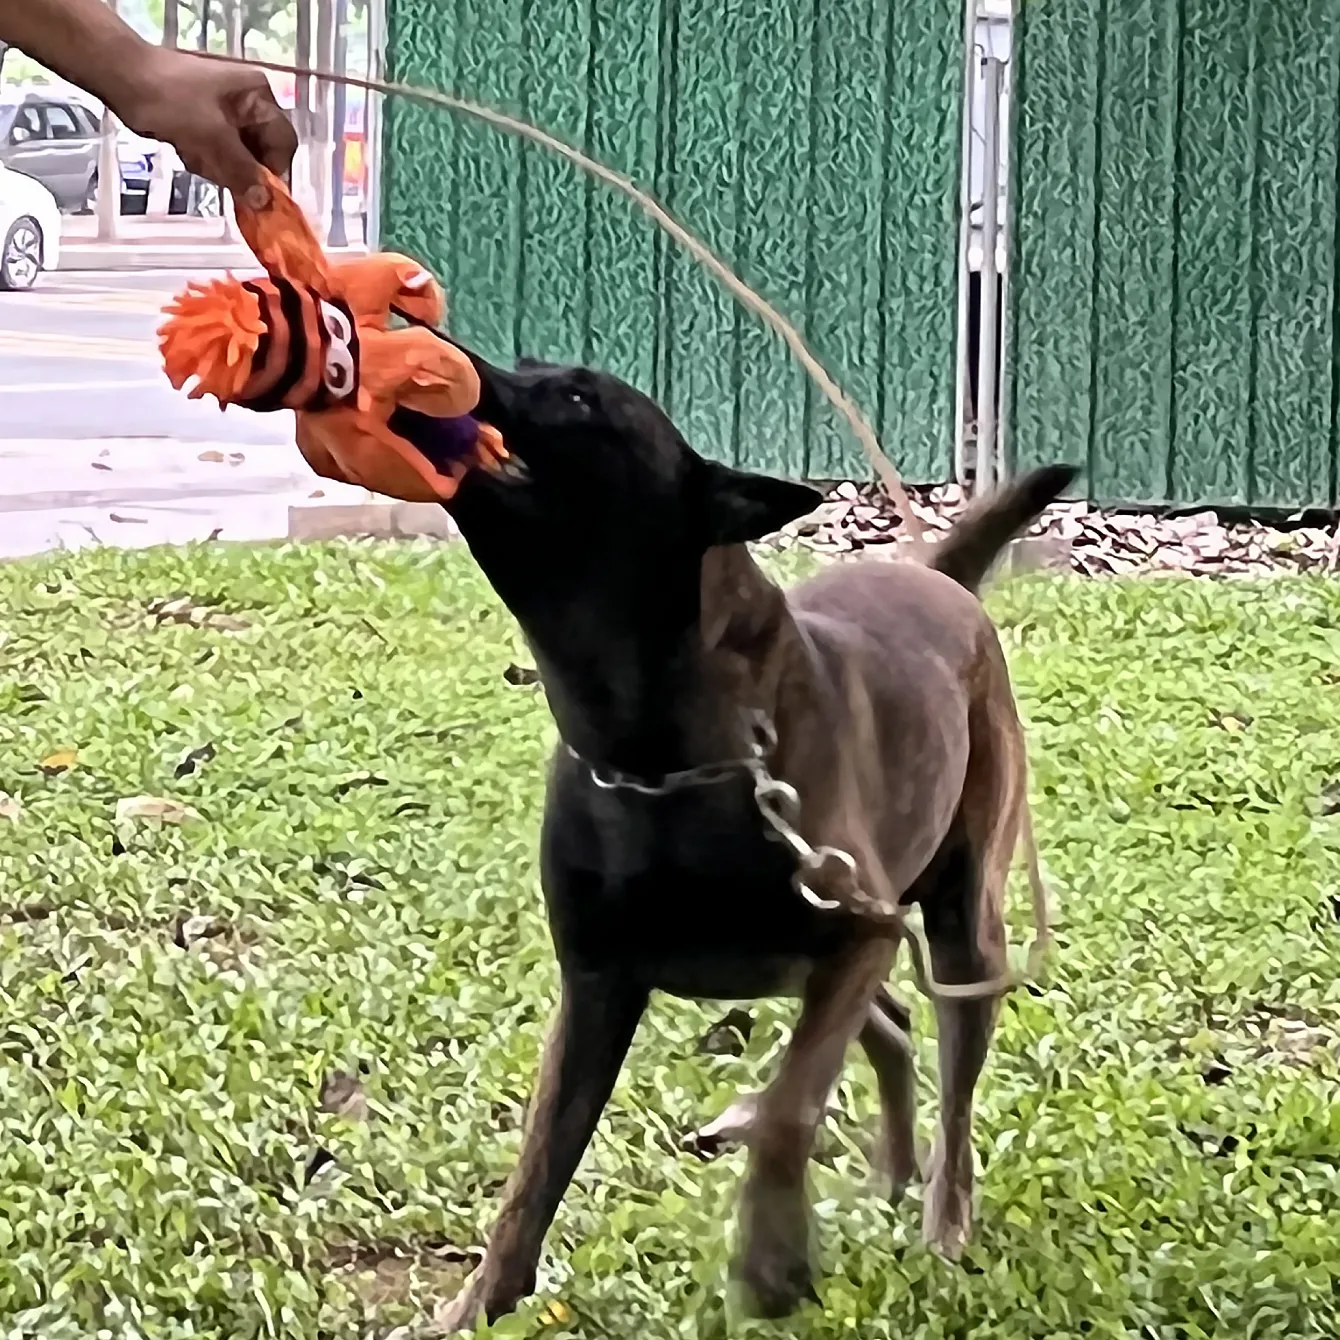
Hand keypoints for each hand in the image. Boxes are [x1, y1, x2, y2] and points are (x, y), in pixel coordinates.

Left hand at [117, 48, 296, 206]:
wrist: (120, 77)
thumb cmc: (169, 98)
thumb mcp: (211, 136)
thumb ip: (242, 170)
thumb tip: (266, 202)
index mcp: (258, 97)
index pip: (283, 143)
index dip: (274, 171)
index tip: (261, 197)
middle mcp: (248, 105)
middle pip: (261, 154)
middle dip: (239, 169)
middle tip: (216, 172)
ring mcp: (227, 115)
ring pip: (238, 159)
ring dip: (219, 166)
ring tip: (193, 154)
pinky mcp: (206, 125)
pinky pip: (219, 155)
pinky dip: (205, 160)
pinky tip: (186, 150)